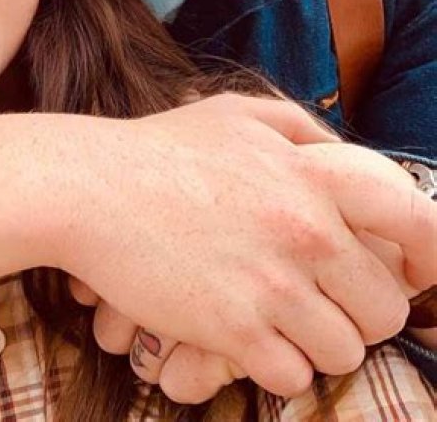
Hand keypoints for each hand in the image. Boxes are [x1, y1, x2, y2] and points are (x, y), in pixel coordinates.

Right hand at [50, 94, 436, 397]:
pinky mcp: (232, 330)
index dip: (430, 254)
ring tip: (280, 318)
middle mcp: (304, 231)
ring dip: (317, 341)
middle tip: (322, 299)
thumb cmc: (161, 149)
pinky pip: (292, 377)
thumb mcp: (237, 114)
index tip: (414, 269)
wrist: (89, 188)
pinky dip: (275, 364)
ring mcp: (271, 285)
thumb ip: (303, 130)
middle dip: (359, 310)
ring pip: (344, 350)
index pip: (415, 220)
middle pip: (385, 307)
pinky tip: (246, 335)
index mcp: (311, 176)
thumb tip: (350, 154)